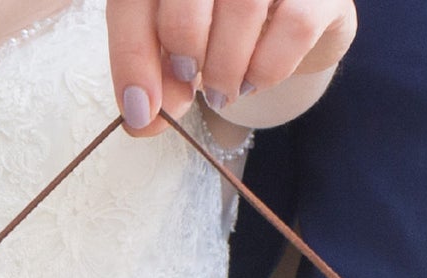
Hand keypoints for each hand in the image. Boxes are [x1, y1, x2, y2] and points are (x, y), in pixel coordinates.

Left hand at [108, 0, 356, 132]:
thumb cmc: (220, 20)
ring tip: (222, 88)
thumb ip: (152, 72)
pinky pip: (294, 27)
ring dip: (225, 68)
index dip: (133, 58)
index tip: (140, 110)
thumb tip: (140, 117)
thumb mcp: (175, 40)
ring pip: (243, 7)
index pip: (136, 0)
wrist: (291, 11)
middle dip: (184, 54)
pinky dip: (267, 69)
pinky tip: (255, 77)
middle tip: (191, 80)